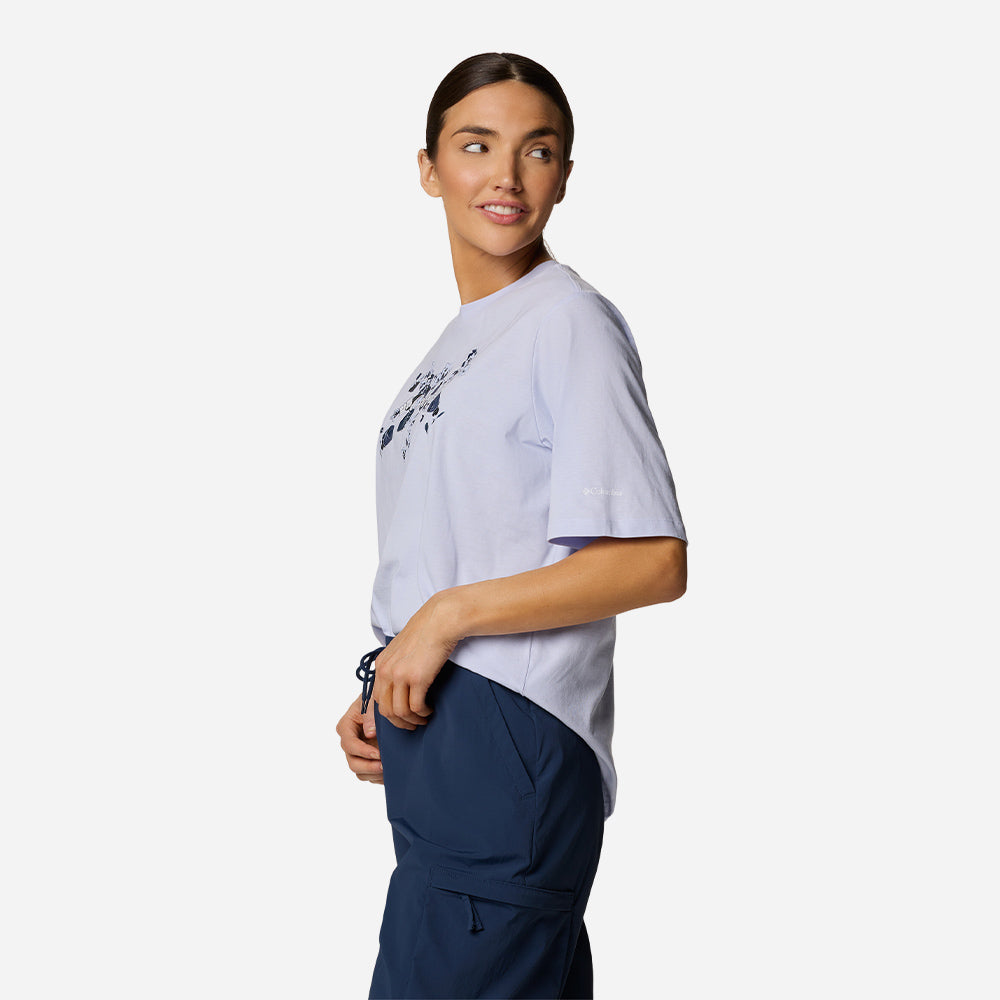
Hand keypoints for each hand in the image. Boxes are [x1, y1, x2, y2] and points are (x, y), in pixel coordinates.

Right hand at [336, 694, 382, 783]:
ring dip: (374, 773)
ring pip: (360, 772)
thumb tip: (369, 733)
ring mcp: (357, 753)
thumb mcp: (372, 700)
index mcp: (346, 726)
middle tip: (385, 765)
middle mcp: (349, 742)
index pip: (350, 744)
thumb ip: (370, 714)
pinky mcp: (366, 760)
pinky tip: (391, 771)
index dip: (363, 751)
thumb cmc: (376, 699)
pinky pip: (369, 775)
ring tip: (389, 769)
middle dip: (369, 766)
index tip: (378, 754)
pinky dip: (379, 776)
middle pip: (353, 763)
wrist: (386, 701)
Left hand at [374, 592, 461, 730]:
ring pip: (400, 712)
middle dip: (399, 722)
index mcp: (381, 664)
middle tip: (412, 724)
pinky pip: (416, 707)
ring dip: (412, 720)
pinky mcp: (417, 678)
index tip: (400, 718)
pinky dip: (423, 713)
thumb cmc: (425, 632)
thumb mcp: (401, 649)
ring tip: (423, 719)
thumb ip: (395, 665)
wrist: (440, 621)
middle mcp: (386, 671)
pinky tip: (429, 710)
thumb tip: (399, 685)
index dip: (389, 712)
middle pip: (385, 710)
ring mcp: (400, 675)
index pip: (376, 698)